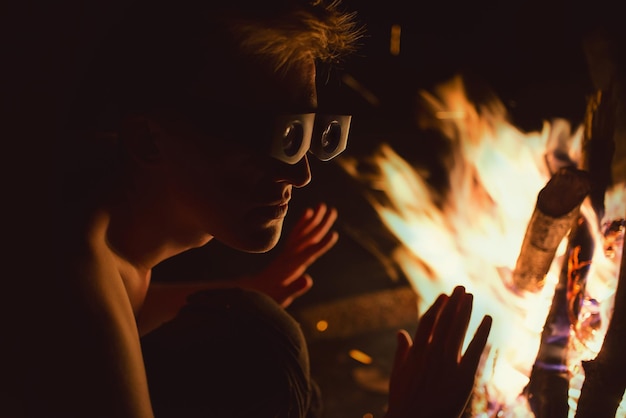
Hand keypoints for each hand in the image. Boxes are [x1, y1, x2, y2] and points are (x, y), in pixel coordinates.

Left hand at [235, 203, 338, 306]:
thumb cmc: (267, 297)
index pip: (307, 254)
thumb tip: (308, 279)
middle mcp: (288, 256)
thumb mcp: (280, 297)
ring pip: (302, 233)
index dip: (320, 245)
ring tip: (322, 206)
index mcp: (289, 268)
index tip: (333, 235)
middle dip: (320, 225)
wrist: (251, 292)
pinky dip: (302, 223)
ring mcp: (286, 253)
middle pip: (306, 238)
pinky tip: (308, 212)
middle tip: (332, 210)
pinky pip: (295, 234)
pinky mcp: (286, 252)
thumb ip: (294, 288)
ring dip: (312, 219)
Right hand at [386, 286, 491, 417]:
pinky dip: (482, 332)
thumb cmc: (405, 401)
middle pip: (445, 321)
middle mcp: (432, 353)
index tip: (445, 296)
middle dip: (454, 303)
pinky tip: (487, 318)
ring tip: (470, 296)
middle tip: (461, 288)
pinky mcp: (463, 377)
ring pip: (458, 329)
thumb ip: (402, 352)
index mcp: (416, 352)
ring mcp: (448, 364)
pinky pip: (475, 349)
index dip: (437, 307)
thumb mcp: (399, 375)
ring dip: (465, 310)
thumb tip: (400, 333)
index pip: (427, 321)